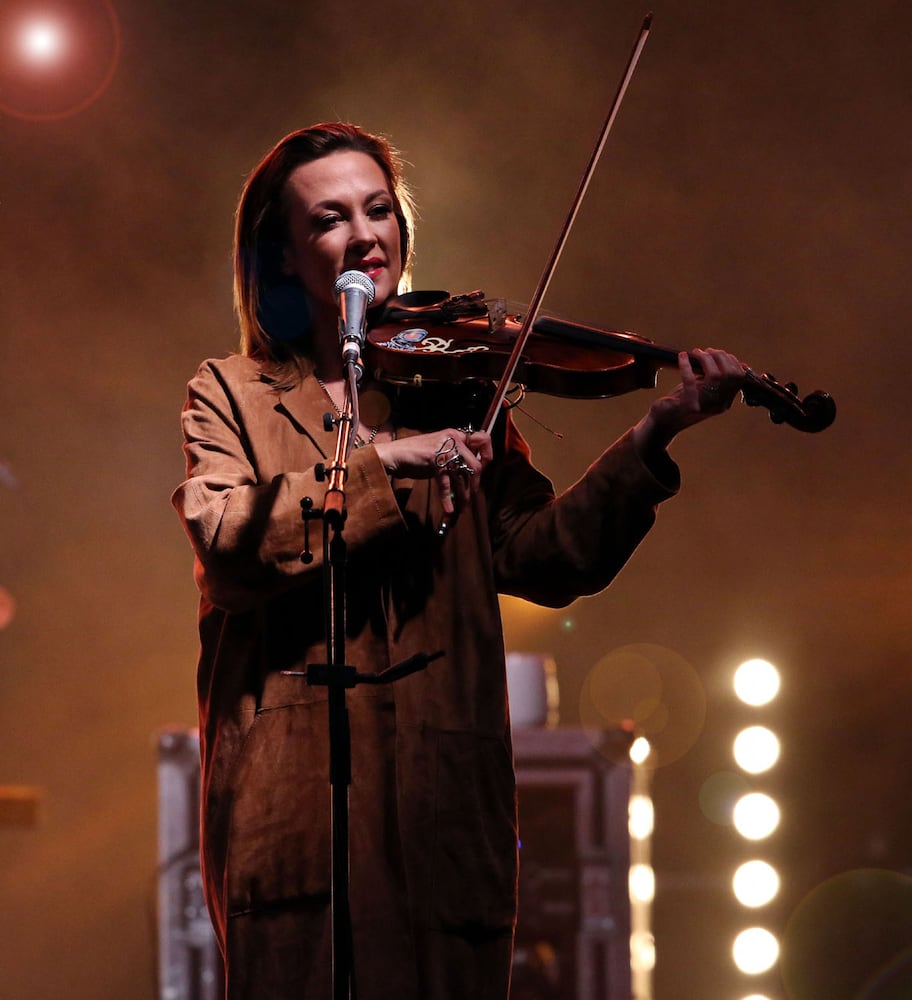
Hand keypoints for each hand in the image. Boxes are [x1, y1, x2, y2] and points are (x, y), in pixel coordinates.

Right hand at [374, 428, 492, 514]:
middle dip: (475, 485)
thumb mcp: (440, 450)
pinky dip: (447, 498)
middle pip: (475, 465)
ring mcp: (443, 449)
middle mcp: (453, 439)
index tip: (483, 470)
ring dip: (463, 496)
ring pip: (461, 477)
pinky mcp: (434, 460)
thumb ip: (456, 456)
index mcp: (456, 435)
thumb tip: (474, 473)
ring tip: (462, 508)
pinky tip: (449, 509)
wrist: (394, 455)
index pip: (484, 439)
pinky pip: (446, 483)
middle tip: (470, 497)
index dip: (487, 455)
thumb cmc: (416, 455)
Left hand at [632, 348, 744, 454]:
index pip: (739, 377)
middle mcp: (718, 404)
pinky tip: (682, 356)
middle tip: (706, 351)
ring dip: (706, 359)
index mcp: (725, 400)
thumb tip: (732, 360)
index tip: (717, 353)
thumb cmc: (682, 401)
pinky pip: (690, 381)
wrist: (664, 423)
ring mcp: (705, 406)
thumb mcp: (703, 389)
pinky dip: (686, 365)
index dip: (731, 360)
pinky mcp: (688, 406)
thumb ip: (715, 378)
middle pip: (730, 374)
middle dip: (720, 357)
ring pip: (715, 375)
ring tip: (696, 352)